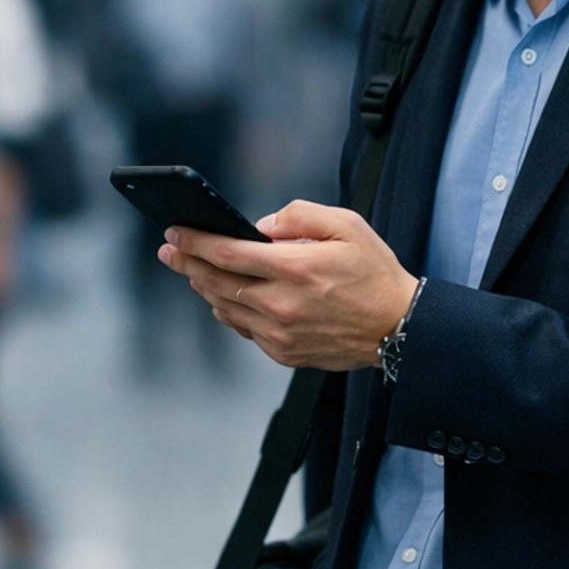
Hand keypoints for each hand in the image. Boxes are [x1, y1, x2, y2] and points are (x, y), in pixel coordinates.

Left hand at [158, 200, 415, 369]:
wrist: (399, 327)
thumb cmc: (375, 273)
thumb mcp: (347, 226)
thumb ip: (300, 216)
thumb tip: (261, 225)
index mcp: (296, 268)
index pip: (228, 253)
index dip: (195, 241)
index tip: (176, 231)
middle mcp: (282, 304)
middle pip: (216, 283)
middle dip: (187, 263)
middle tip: (169, 250)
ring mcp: (280, 333)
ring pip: (224, 308)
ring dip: (203, 287)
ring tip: (192, 270)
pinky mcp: (284, 352)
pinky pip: (243, 329)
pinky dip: (228, 310)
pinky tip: (225, 297)